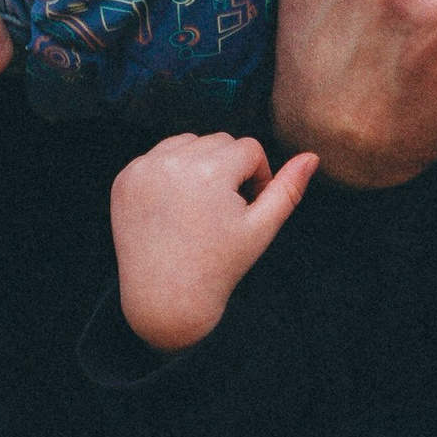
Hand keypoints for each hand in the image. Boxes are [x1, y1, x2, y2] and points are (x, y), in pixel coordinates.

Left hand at [111, 133, 317, 351]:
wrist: (165, 297)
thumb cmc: (219, 265)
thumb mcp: (261, 229)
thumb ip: (288, 190)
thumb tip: (312, 156)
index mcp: (209, 173)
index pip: (249, 148)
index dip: (257, 178)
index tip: (246, 210)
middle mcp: (173, 163)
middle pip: (219, 140)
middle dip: (228, 169)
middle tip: (222, 212)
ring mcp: (143, 169)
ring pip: (188, 142)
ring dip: (200, 163)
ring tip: (199, 206)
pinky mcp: (125, 178)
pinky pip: (159, 156)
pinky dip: (171, 172)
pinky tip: (174, 207)